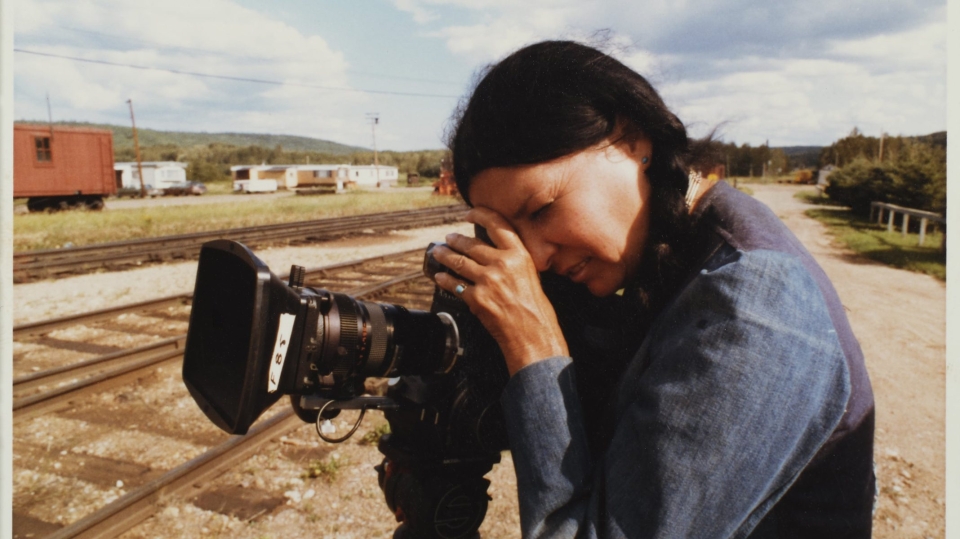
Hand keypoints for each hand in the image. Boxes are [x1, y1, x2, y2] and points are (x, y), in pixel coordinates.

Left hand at [431, 207, 568, 374]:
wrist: (533, 333)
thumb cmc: (535, 308)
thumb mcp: (531, 274)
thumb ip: (513, 260)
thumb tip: (492, 251)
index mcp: (519, 255)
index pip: (497, 225)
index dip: (480, 215)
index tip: (470, 214)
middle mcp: (502, 264)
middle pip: (471, 244)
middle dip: (456, 239)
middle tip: (449, 238)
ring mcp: (488, 281)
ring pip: (459, 261)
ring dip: (445, 255)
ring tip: (439, 252)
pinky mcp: (476, 298)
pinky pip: (454, 284)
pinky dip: (445, 279)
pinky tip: (440, 277)